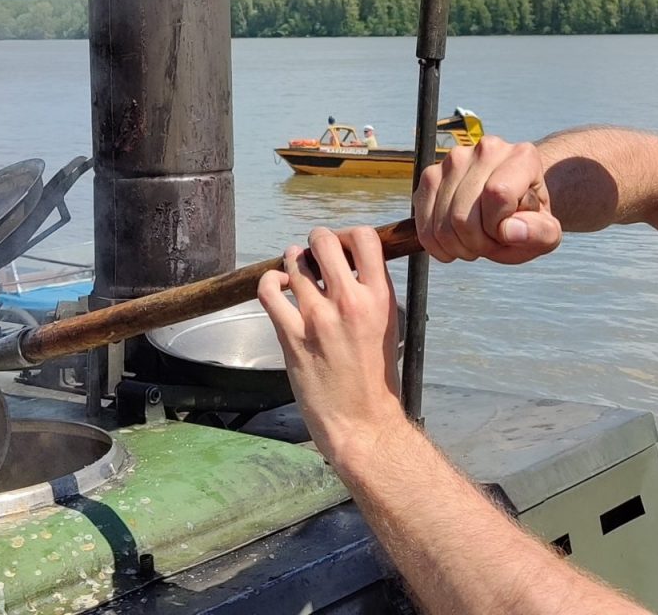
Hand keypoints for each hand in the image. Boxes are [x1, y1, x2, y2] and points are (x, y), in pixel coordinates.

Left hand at [256, 225, 405, 465]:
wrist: (362, 422)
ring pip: (295, 264)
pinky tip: (276, 287)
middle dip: (317, 242)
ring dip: (293, 262)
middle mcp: (350, 302)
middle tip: (314, 253)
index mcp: (380, 298)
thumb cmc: (375, 378)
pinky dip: (269, 282)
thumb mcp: (388, 325)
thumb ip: (371, 292)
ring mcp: (318, 318)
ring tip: (295, 270)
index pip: (364, 238)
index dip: (348, 234)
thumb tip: (351, 265)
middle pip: (324, 242)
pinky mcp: (291, 335)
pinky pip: (269, 291)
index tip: (342, 246)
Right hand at [413, 136, 561, 264]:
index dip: (498, 227)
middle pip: (464, 213)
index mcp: (522, 157)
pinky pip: (423, 218)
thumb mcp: (547, 233)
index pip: (497, 194)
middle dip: (475, 243)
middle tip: (488, 244)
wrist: (510, 204)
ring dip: (456, 245)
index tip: (505, 233)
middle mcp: (487, 149)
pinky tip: (452, 243)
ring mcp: (455, 159)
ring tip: (473, 242)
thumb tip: (509, 230)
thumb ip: (539, 233)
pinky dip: (434, 241)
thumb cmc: (528, 218)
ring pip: (442, 219)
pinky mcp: (431, 174)